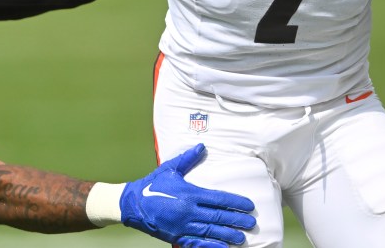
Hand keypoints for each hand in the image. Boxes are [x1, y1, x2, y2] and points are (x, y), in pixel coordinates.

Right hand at [121, 143, 254, 246]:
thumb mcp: (170, 169)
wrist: (133, 204)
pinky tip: (223, 247)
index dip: (236, 202)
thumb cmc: (152, 185)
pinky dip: (212, 246)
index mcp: (190, 193)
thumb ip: (188, 159)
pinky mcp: (178, 236)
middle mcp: (189, 211)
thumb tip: (202, 147)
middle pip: (219, 216)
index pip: (219, 199)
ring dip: (228, 235)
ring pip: (212, 232)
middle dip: (237, 220)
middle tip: (251, 223)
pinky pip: (199, 243)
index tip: (249, 205)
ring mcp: (184, 226)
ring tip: (242, 238)